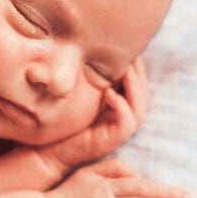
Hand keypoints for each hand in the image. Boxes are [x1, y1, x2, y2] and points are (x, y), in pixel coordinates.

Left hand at [37, 56, 149, 175]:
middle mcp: (125, 118)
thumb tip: (99, 49)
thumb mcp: (83, 92)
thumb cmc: (66, 119)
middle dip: (140, 74)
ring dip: (134, 87)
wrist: (52, 148)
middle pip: (145, 94)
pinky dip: (122, 106)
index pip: (140, 85)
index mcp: (122, 106)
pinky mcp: (113, 140)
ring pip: (140, 107)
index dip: (138, 68)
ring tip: (124, 71)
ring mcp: (121, 130)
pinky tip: (109, 93)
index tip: (129, 50)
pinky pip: (127, 122)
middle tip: (131, 56)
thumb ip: (96, 77)